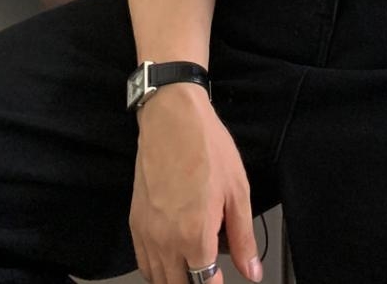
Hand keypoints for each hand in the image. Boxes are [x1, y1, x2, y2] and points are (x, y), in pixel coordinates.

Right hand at [129, 84, 261, 283]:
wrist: (172, 118)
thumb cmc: (206, 147)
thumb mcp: (238, 191)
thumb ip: (243, 238)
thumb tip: (251, 271)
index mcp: (194, 236)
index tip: (222, 280)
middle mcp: (166, 241)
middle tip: (209, 273)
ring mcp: (147, 233)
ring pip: (158, 279)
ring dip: (176, 280)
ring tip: (192, 268)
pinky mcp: (135, 222)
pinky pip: (143, 262)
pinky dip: (157, 270)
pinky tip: (171, 258)